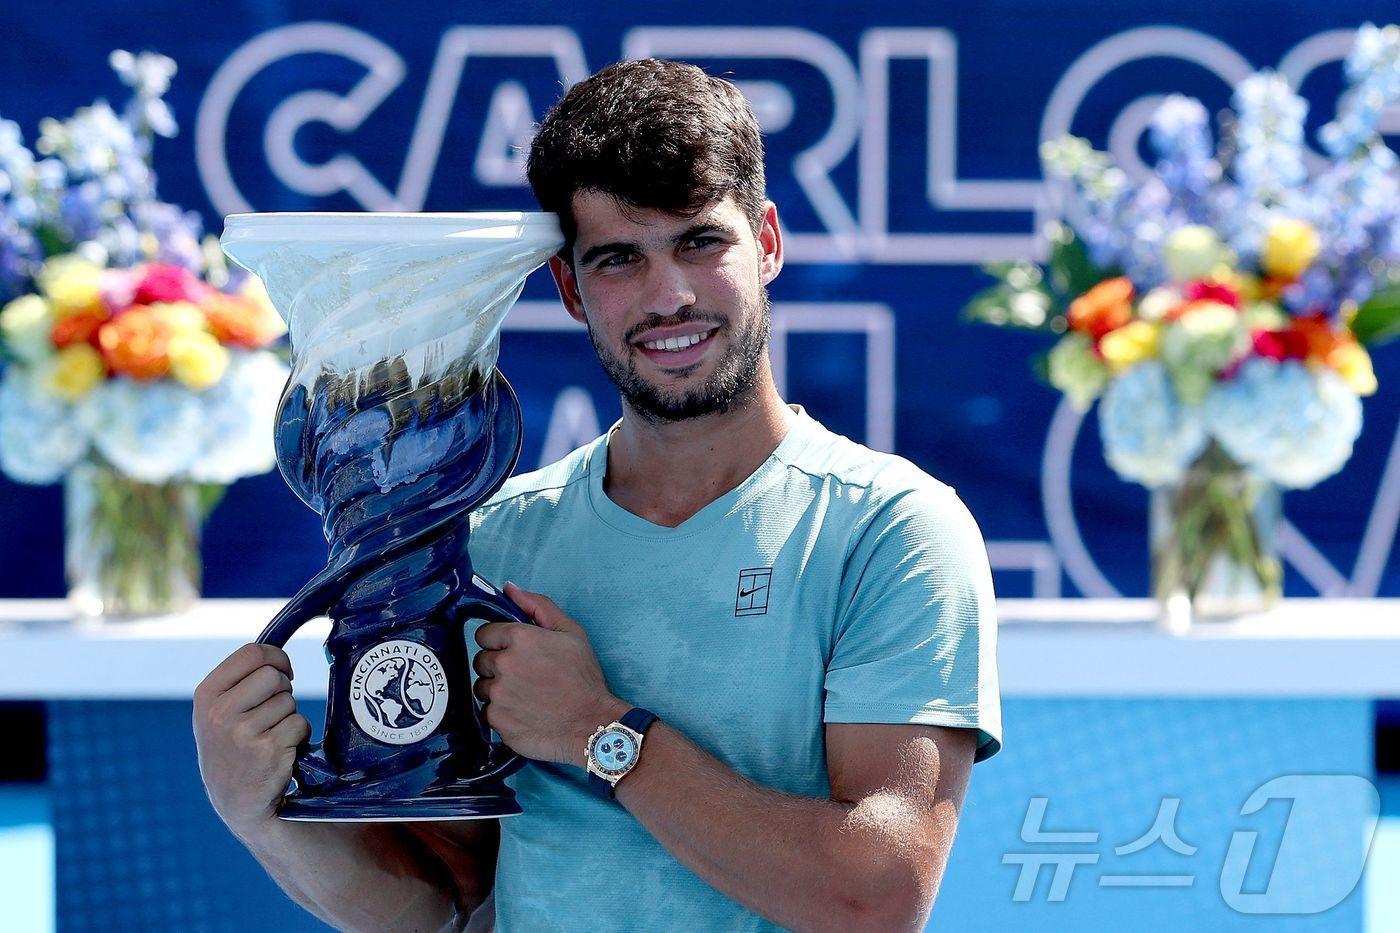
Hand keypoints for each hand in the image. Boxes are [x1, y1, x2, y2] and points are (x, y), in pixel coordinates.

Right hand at [193, 643, 311, 840]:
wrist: (238, 801)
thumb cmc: (234, 749)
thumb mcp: (218, 712)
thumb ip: (239, 681)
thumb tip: (276, 655)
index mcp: (206, 695)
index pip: (251, 653)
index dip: (275, 658)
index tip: (282, 670)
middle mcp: (220, 712)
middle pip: (274, 675)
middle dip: (282, 690)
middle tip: (272, 712)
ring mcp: (243, 732)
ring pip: (288, 700)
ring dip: (289, 716)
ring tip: (270, 736)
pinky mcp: (268, 749)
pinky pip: (300, 723)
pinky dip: (298, 735)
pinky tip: (280, 751)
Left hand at [473, 582, 628, 767]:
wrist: (592, 725)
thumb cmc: (584, 678)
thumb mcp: (571, 633)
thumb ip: (538, 606)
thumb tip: (509, 588)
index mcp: (519, 638)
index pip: (484, 634)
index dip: (500, 642)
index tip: (516, 652)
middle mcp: (504, 665)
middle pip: (481, 660)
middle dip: (498, 666)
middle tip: (525, 676)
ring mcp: (498, 695)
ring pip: (482, 687)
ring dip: (498, 690)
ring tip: (526, 695)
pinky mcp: (497, 720)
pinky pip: (487, 712)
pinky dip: (502, 713)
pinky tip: (524, 712)